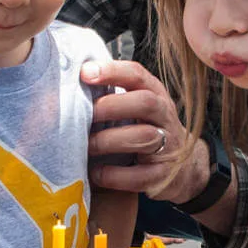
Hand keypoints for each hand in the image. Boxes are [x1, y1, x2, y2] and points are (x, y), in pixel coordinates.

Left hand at [82, 59, 208, 201]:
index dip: (112, 71)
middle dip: (111, 106)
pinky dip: (115, 175)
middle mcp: (165, 116)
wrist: (181, 168)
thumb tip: (66, 84)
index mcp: (154, 94)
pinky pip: (140, 176)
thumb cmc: (146, 130)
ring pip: (144, 137)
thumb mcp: (136, 107)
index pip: (137, 75)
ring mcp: (168, 146)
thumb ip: (111, 95)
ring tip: (86, 146)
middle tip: (83, 115)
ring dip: (108, 141)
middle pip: (145, 102)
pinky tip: (97, 173)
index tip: (85, 73)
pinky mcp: (163, 175)